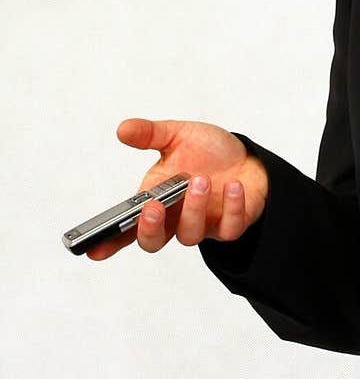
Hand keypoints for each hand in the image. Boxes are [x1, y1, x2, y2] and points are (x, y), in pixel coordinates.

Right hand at [86, 119, 268, 259]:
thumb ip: (150, 134)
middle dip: (149, 229)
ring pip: (190, 235)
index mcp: (156, 199)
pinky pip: (229, 227)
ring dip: (194, 208)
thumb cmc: (208, 152)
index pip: (127, 226)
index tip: (92, 249)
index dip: (109, 241)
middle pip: (153, 241)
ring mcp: (203, 225)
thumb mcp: (177, 136)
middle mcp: (176, 217)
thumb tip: (123, 129)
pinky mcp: (230, 225)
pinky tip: (233, 185)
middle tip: (153, 207)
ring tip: (201, 179)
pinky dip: (231, 206)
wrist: (248, 157)